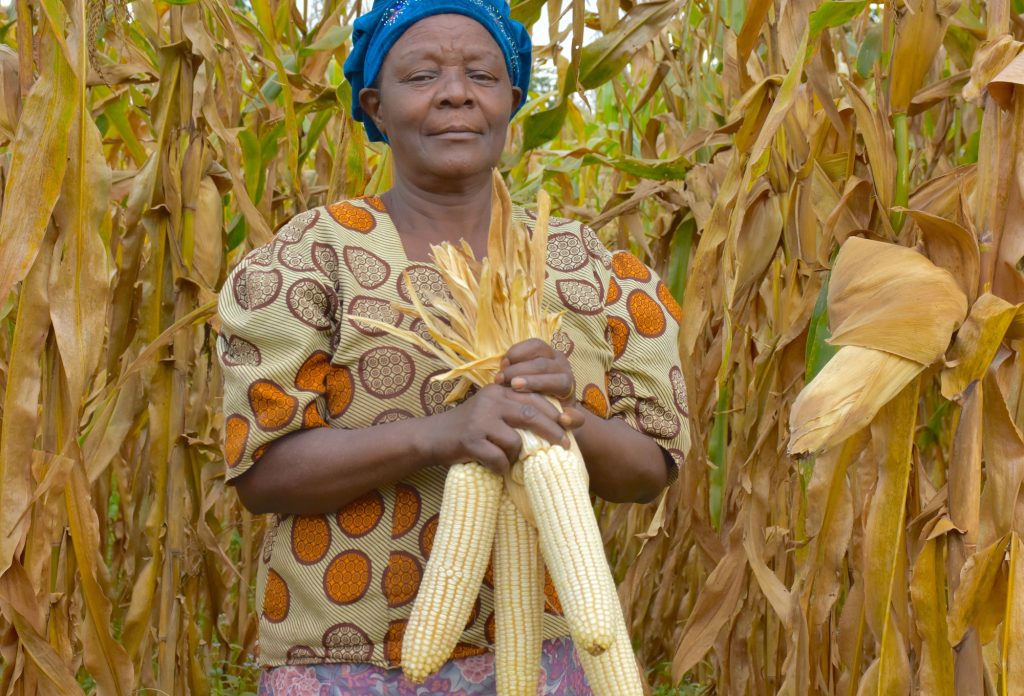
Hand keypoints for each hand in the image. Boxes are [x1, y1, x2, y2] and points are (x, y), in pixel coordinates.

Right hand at [429, 384, 570, 476]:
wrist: (432, 437)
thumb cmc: (469, 427)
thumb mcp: (493, 410)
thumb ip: (516, 409)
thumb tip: (558, 420)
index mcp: (498, 391)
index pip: (533, 397)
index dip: (554, 412)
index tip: (569, 425)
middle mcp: (490, 401)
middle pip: (530, 415)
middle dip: (552, 431)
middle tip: (565, 445)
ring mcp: (480, 420)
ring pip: (515, 440)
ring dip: (517, 455)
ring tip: (510, 460)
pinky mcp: (470, 440)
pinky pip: (498, 458)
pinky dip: (500, 467)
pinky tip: (496, 468)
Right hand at [495, 338, 586, 431]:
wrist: (549, 399)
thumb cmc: (552, 414)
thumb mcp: (563, 422)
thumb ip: (570, 422)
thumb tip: (565, 418)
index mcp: (568, 385)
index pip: (557, 380)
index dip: (536, 382)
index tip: (515, 387)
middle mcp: (563, 366)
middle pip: (543, 364)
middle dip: (520, 371)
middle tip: (500, 380)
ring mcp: (552, 355)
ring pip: (537, 349)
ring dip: (516, 359)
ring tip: (500, 371)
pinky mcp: (541, 348)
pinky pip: (529, 343)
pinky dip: (515, 351)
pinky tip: (503, 363)